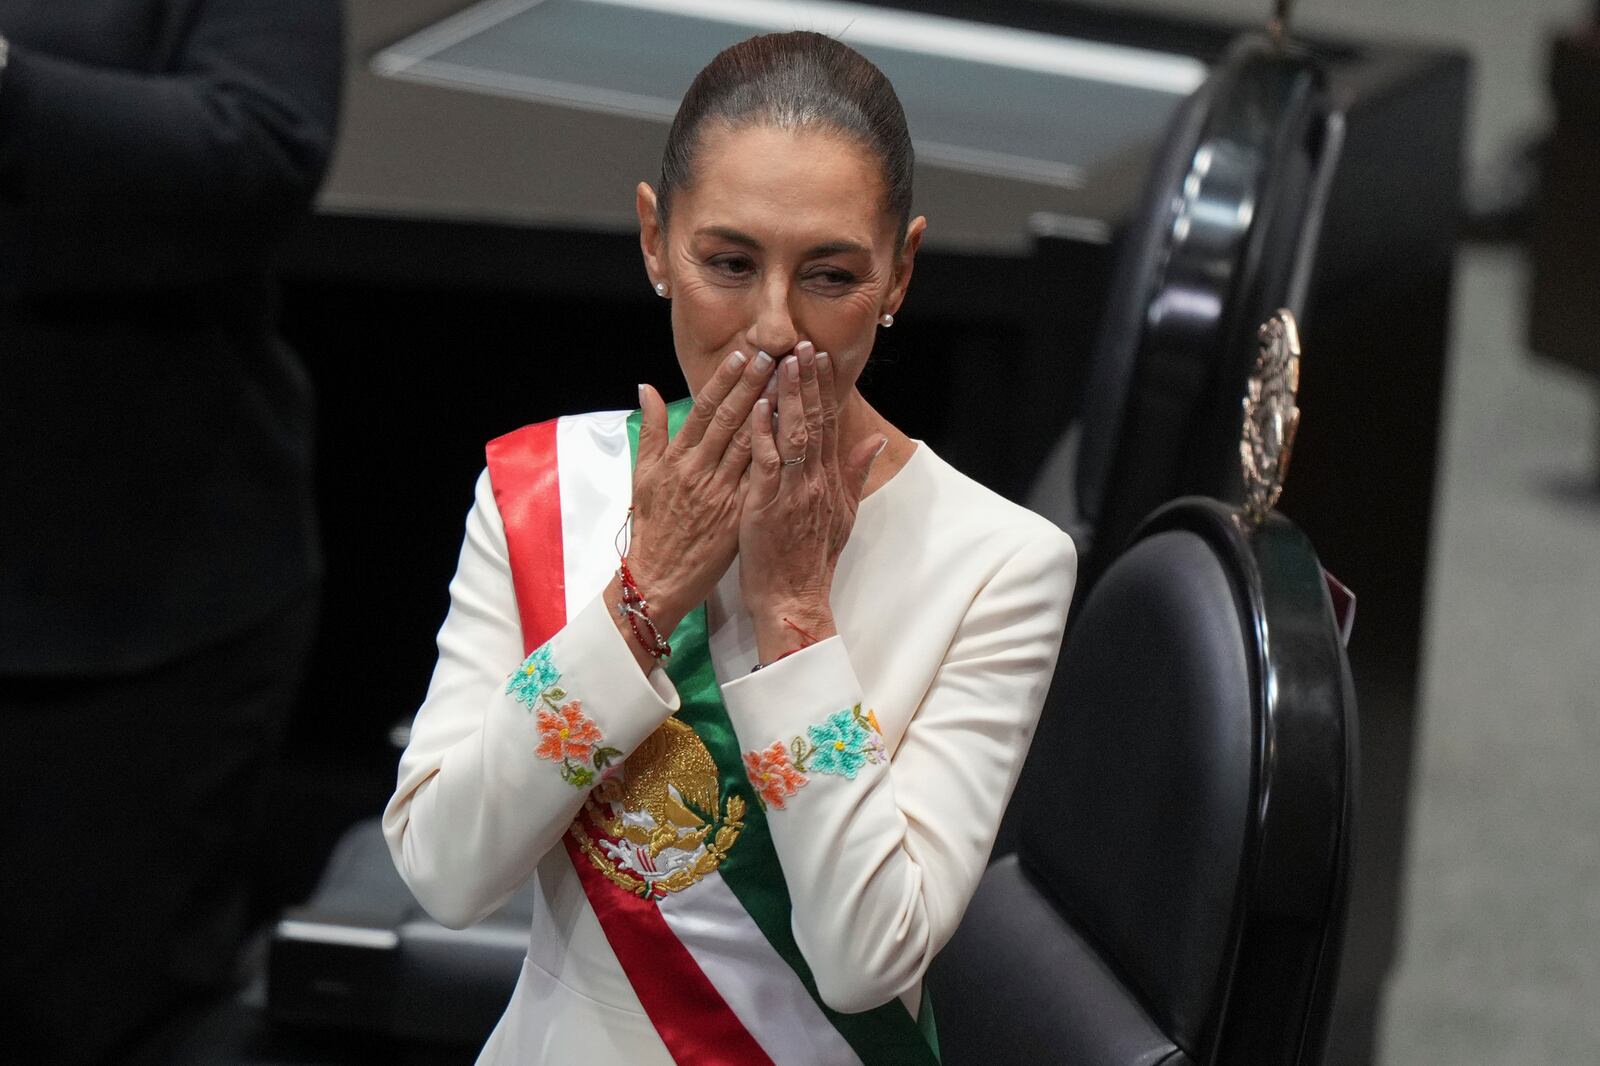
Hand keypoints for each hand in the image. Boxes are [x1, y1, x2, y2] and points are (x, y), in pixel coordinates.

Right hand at [627, 350, 772, 640]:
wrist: (658, 579)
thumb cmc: (653, 527)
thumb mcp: (642, 475)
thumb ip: (651, 429)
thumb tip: (646, 387)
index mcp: (677, 458)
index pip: (705, 410)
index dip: (725, 381)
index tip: (743, 355)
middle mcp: (699, 471)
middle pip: (731, 420)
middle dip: (753, 385)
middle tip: (774, 355)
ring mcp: (720, 493)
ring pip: (750, 445)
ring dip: (771, 412)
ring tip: (789, 385)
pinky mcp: (736, 516)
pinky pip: (760, 481)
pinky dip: (776, 456)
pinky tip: (793, 435)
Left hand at [739, 341, 883, 661]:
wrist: (795, 598)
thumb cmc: (811, 560)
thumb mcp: (844, 515)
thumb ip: (856, 473)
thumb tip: (876, 440)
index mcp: (830, 480)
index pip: (830, 424)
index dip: (825, 389)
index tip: (819, 358)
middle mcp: (816, 480)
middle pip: (815, 421)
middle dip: (808, 381)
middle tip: (802, 344)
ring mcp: (793, 491)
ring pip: (794, 433)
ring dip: (788, 396)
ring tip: (783, 361)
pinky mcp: (769, 504)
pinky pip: (768, 461)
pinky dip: (764, 431)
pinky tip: (759, 405)